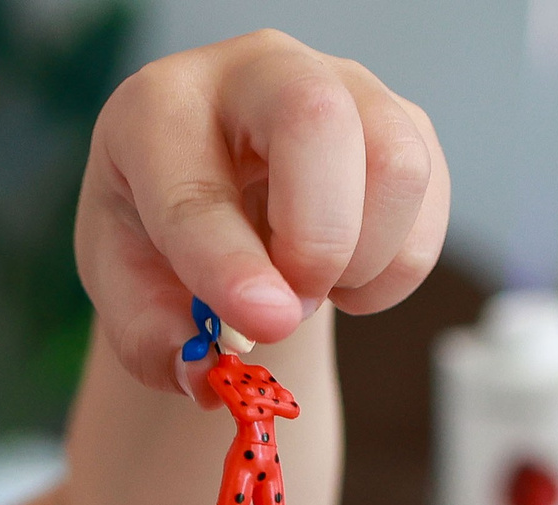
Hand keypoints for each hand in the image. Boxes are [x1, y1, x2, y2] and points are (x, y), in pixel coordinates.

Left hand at [76, 30, 447, 390]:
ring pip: (397, 164)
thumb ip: (153, 341)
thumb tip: (210, 378)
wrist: (217, 198)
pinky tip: (344, 275)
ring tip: (311, 289)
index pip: (197, 188)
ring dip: (364, 260)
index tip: (261, 324)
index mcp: (159, 109)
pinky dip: (396, 266)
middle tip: (286, 309)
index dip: (230, 265)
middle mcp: (255, 73)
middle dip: (315, 243)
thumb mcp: (126, 292)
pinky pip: (431, 199)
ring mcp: (343, 86)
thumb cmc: (158, 236)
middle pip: (317, 121)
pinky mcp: (403, 121)